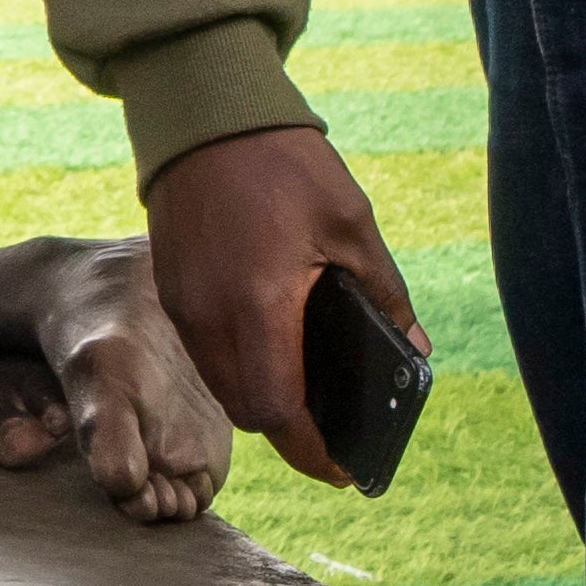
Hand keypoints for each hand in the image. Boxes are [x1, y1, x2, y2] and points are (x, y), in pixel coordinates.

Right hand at [141, 121, 406, 491]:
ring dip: (262, 402)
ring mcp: (184, 306)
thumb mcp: (352, 224)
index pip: (278, 412)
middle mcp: (211, 318)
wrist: (205, 117)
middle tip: (334, 434)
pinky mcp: (172, 291)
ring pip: (223, 386)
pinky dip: (239, 369)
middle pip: (248, 412)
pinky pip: (205, 354)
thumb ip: (385, 294)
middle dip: (291, 434)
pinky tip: (273, 349)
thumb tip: (414, 351)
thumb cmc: (283, 163)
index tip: (345, 468)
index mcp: (260, 306)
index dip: (313, 451)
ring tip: (308, 395)